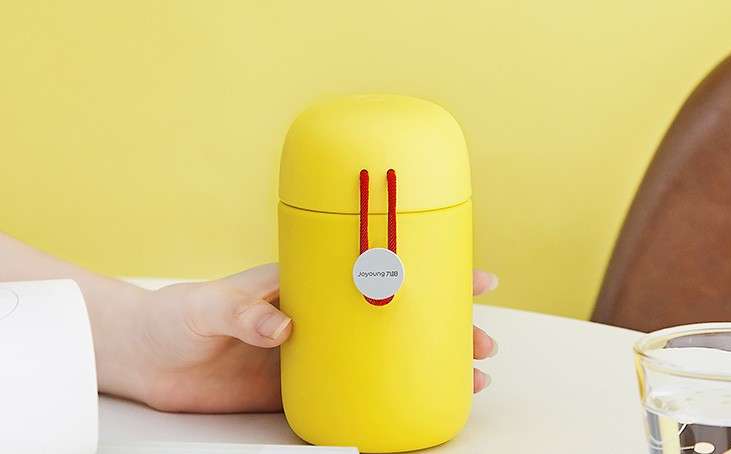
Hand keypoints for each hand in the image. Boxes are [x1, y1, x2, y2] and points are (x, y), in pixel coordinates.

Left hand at [106, 265, 498, 412]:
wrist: (149, 358)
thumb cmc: (178, 314)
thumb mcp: (210, 305)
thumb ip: (244, 310)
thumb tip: (284, 324)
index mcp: (309, 282)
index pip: (376, 268)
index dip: (428, 269)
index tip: (472, 275)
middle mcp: (322, 317)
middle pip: (396, 316)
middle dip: (446, 326)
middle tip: (481, 340)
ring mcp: (316, 353)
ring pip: (385, 357)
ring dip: (428, 364)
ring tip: (469, 376)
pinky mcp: (300, 388)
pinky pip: (354, 394)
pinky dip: (388, 398)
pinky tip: (412, 404)